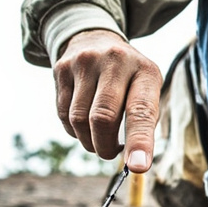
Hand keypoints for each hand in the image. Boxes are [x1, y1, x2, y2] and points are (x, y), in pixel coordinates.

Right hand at [52, 29, 161, 172]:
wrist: (95, 39)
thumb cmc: (128, 78)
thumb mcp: (146, 89)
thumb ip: (143, 122)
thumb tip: (133, 162)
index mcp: (145, 71)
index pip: (142, 111)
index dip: (140, 141)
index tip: (138, 166)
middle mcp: (115, 61)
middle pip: (102, 118)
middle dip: (105, 147)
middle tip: (110, 153)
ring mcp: (85, 63)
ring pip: (79, 120)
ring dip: (89, 141)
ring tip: (98, 138)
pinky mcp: (61, 69)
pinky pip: (64, 115)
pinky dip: (74, 130)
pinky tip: (83, 124)